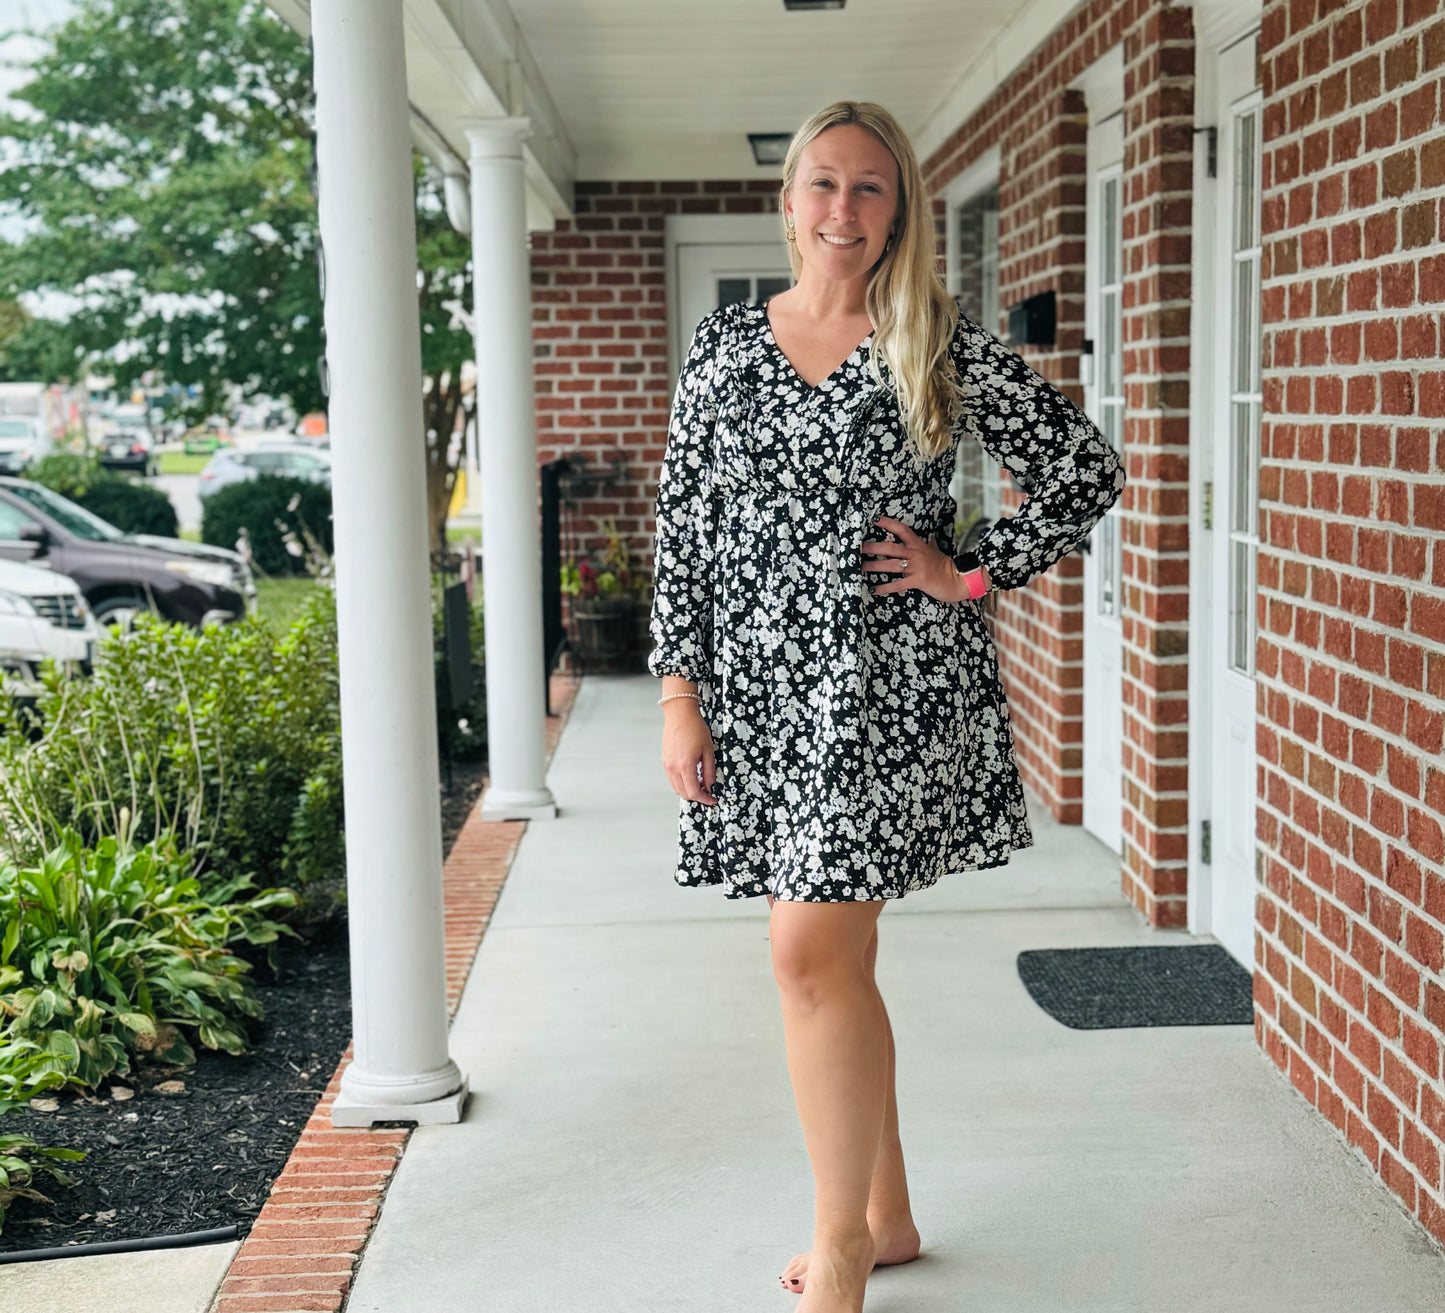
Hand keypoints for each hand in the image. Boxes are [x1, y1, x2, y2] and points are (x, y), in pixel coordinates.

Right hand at [661, 699, 717, 804]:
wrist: (680, 714)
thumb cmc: (695, 729)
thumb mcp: (708, 750)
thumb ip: (709, 771)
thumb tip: (711, 785)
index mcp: (685, 766)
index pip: (694, 792)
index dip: (705, 799)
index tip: (713, 799)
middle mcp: (673, 768)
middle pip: (684, 793)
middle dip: (697, 796)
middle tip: (708, 791)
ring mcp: (667, 765)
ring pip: (677, 788)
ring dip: (688, 790)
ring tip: (700, 783)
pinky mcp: (664, 760)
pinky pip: (672, 779)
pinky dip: (681, 782)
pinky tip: (691, 775)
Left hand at [860, 515, 986, 603]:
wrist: (958, 579)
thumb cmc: (945, 566)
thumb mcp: (935, 550)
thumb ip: (928, 543)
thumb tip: (928, 536)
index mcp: (918, 545)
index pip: (902, 529)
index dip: (888, 523)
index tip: (874, 519)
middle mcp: (916, 553)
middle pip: (891, 547)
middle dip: (873, 547)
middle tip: (858, 547)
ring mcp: (917, 567)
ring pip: (891, 565)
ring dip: (874, 567)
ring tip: (860, 568)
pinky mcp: (918, 581)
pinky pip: (898, 584)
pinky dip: (885, 587)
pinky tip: (874, 590)